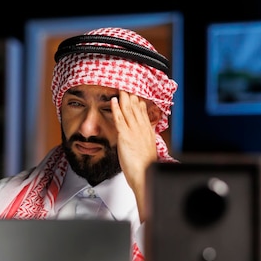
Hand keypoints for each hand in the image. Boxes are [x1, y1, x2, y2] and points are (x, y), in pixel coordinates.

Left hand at [110, 91, 158, 220]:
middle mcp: (141, 129)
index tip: (137, 95)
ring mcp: (133, 131)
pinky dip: (116, 109)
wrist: (144, 174)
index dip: (140, 103)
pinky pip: (120, 119)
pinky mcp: (125, 136)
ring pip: (128, 111)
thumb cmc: (145, 167)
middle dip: (132, 96)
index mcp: (148, 132)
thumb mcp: (148, 150)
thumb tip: (143, 136)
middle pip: (136, 109)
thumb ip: (145, 141)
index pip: (143, 113)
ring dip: (124, 98)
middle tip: (127, 86)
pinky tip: (114, 101)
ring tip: (120, 89)